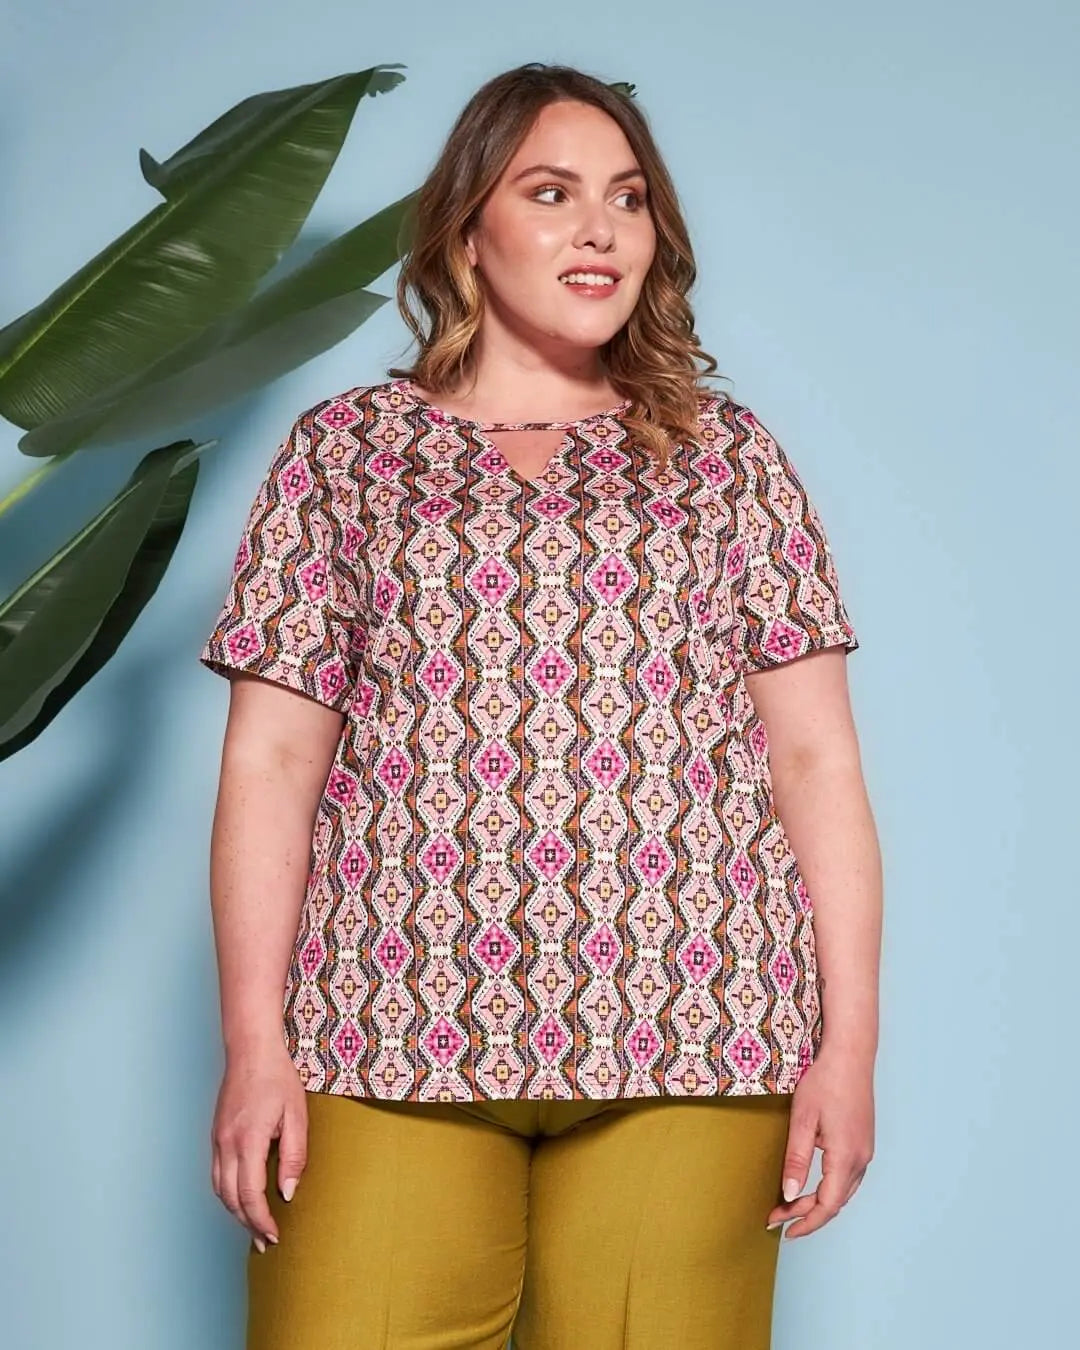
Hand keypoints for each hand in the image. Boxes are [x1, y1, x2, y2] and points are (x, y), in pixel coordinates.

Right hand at [210, 1041, 307, 1250]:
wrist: (251, 1051)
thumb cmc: (278, 1079)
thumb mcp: (297, 1115)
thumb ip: (294, 1156)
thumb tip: (287, 1193)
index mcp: (248, 1140)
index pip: (250, 1194)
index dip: (261, 1220)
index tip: (274, 1236)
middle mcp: (227, 1144)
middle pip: (231, 1199)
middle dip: (248, 1224)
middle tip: (266, 1242)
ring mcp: (217, 1141)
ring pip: (220, 1190)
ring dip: (235, 1213)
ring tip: (254, 1228)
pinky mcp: (216, 1136)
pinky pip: (217, 1175)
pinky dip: (227, 1194)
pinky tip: (240, 1201)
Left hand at [765, 1044, 874, 1238]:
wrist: (850, 1055)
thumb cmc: (825, 1081)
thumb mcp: (803, 1119)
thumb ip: (797, 1159)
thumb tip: (790, 1194)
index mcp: (846, 1157)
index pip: (827, 1205)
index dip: (805, 1222)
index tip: (782, 1230)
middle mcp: (861, 1159)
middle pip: (835, 1202)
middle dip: (806, 1215)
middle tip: (777, 1218)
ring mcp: (866, 1151)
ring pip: (843, 1192)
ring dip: (819, 1204)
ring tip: (791, 1207)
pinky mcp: (863, 1142)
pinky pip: (848, 1178)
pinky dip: (830, 1189)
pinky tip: (813, 1186)